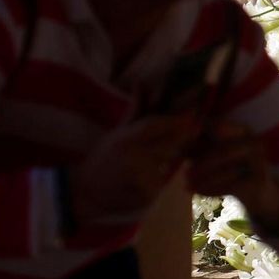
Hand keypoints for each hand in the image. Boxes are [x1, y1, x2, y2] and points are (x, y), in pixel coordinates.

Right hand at [70, 113, 198, 222]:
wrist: (84, 192)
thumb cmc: (103, 157)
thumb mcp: (117, 132)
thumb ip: (136, 110)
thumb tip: (142, 82)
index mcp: (124, 139)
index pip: (154, 125)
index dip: (175, 120)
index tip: (194, 115)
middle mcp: (132, 157)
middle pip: (168, 145)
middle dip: (178, 141)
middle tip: (185, 135)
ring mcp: (139, 178)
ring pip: (167, 165)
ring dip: (163, 162)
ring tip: (143, 166)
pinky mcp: (145, 196)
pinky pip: (161, 183)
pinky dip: (156, 181)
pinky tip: (140, 182)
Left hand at [188, 123, 278, 234]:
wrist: (260, 193)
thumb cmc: (233, 169)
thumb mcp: (217, 154)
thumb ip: (200, 147)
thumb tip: (175, 144)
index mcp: (243, 130)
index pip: (218, 128)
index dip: (198, 138)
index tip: (180, 149)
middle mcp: (254, 142)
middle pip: (222, 151)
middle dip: (201, 163)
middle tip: (184, 173)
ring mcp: (259, 161)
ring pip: (227, 170)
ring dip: (204, 178)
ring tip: (187, 184)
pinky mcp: (259, 180)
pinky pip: (232, 185)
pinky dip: (212, 189)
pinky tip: (198, 192)